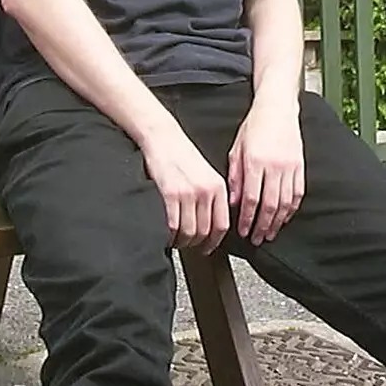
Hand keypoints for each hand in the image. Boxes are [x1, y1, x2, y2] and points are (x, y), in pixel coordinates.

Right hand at [140, 128, 230, 252]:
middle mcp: (206, 191)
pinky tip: (168, 234)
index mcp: (218, 186)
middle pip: (205, 231)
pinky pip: (173, 225)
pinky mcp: (170, 193)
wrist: (163, 138)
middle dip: (196, 244)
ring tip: (177, 240)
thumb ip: (213, 196)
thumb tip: (213, 222)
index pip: (222, 224)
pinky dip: (170, 235)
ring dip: (182, 241)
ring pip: (190, 232)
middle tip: (188, 245)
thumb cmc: (181, 154)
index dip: (214, 242)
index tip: (208, 247)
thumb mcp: (206, 173)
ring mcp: (188, 193)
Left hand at [228, 96, 304, 244]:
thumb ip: (235, 176)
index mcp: (255, 162)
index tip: (244, 231)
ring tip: (270, 233)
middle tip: (257, 239)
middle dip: (262, 226)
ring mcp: (290, 167)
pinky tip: (284, 217)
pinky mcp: (300, 166)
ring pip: (285, 203)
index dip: (247, 219)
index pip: (251, 199)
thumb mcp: (237, 149)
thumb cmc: (254, 126)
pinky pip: (297, 193)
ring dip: (277, 222)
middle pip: (270, 205)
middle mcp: (274, 166)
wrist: (277, 108)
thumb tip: (234, 201)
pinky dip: (291, 209)